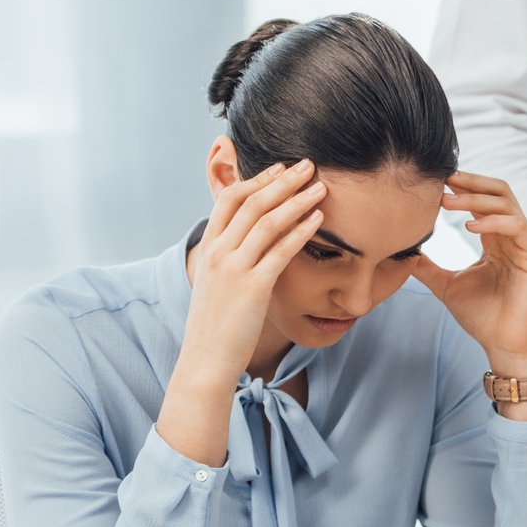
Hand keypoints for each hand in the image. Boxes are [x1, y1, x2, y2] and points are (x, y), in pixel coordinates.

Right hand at [159, 160, 326, 464]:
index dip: (257, 179)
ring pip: (268, 221)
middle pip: (252, 202)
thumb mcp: (216, 284)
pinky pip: (281, 250)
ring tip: (321, 187)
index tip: (281, 169)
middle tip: (308, 165)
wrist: (205, 361)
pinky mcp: (254, 288)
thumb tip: (247, 244)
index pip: (230, 199)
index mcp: (209, 248)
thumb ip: (229, 260)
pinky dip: (302, 230)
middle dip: (283, 180)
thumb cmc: (215, 326)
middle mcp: (218, 252)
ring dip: (297, 199)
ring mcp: (235, 269)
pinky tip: (319, 219)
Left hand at [411, 172, 526, 421]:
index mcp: (497, 240)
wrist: (506, 347)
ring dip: (475, 199)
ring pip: (506, 204)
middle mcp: (515, 237)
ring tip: (447, 201)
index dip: (462, 188)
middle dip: (470, 183)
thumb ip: (429, 267)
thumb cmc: (484, 319)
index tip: (435, 180)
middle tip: (443, 178)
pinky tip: (468, 226)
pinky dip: (492, 221)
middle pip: (498, 193)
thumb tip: (404, 254)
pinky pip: (516, 226)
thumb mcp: (447, 286)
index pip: (484, 201)